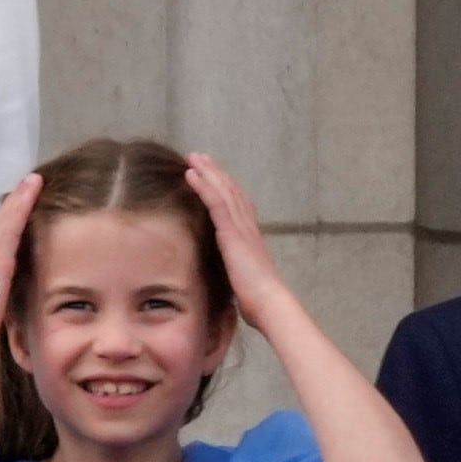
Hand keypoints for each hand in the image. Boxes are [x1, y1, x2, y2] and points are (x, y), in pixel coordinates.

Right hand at [0, 174, 42, 358]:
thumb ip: (2, 293)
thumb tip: (13, 294)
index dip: (9, 215)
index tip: (21, 200)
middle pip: (0, 220)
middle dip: (14, 200)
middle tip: (29, 180)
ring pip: (5, 218)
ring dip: (19, 196)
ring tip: (33, 180)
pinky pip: (11, 225)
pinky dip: (20, 206)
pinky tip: (31, 192)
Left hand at [180, 153, 298, 333]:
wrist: (269, 303)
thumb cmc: (258, 302)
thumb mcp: (244, 283)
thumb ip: (236, 274)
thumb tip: (231, 283)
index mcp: (251, 239)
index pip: (239, 205)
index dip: (227, 188)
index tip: (215, 176)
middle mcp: (249, 228)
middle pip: (232, 191)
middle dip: (216, 172)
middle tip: (201, 157)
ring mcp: (241, 228)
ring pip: (223, 191)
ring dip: (207, 171)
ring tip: (193, 157)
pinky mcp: (232, 232)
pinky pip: (216, 202)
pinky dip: (203, 185)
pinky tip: (191, 174)